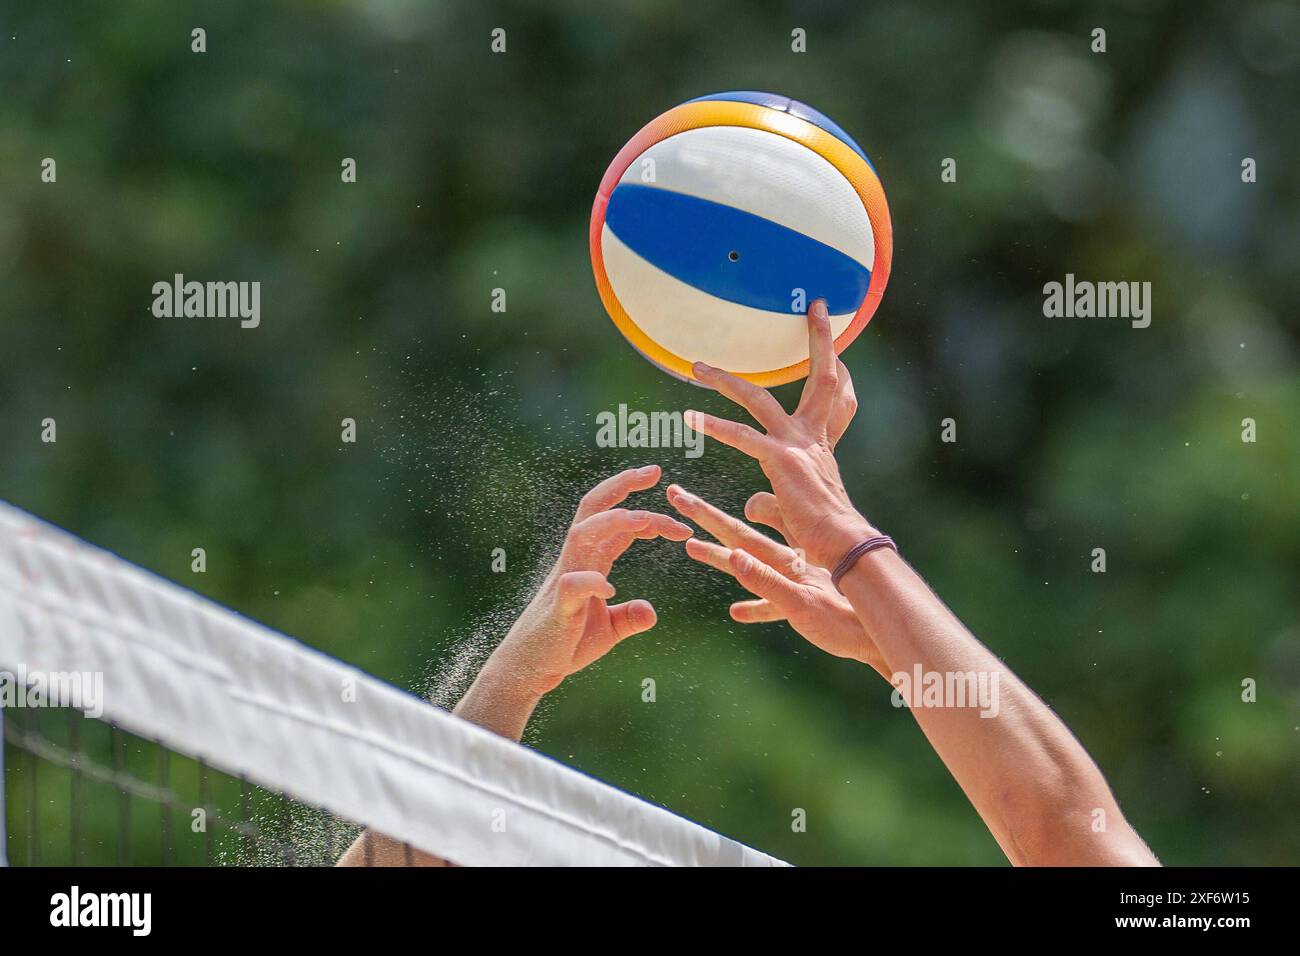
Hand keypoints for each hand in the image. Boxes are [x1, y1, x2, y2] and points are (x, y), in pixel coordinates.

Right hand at [488, 465, 692, 696]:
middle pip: (593, 509)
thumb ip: (629, 617)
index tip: (671, 500)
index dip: (642, 508)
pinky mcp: (558, 608)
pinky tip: (611, 591)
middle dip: (621, 486)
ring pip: (582, 534)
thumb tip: (651, 611)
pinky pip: (573, 585)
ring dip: (614, 521)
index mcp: (589, 562)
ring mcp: (564, 581)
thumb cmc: (565, 645)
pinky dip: (593, 582)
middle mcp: (575, 562)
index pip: (614, 522)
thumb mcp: (607, 630)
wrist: (531, 669)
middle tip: (653, 471)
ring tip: (645, 518)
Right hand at [665, 484, 886, 675]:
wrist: (879, 637)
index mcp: (784, 562)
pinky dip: (753, 605)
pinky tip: (737, 612)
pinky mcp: (803, 606)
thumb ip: (767, 582)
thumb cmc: (845, 625)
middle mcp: (786, 565)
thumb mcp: (800, 606)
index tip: (682, 496)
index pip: (738, 534)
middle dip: (707, 519)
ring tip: (694, 549)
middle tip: (679, 497)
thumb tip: (734, 556)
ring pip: (752, 565)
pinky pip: (770, 604)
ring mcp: (793, 583)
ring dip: (723, 558)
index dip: (708, 517)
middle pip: (739, 539)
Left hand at [685, 299, 875, 568]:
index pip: (831, 395)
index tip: (834, 339)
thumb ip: (772, 502)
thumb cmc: (823, 538)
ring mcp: (798, 446)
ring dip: (726, 381)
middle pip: (821, 377)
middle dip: (821, 340)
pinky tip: (690, 418)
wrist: (841, 550)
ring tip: (697, 367)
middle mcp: (813, 438)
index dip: (833, 365)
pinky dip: (715, 425)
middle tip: (816, 307)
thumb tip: (752, 502)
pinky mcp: (782, 461)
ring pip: (760, 398)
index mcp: (820, 446)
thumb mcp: (795, 512)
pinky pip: (743, 436)